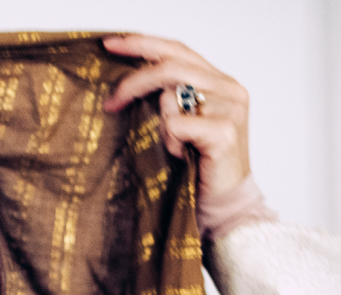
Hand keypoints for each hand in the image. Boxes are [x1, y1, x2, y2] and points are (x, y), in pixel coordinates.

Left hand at [102, 34, 249, 204]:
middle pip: (170, 65)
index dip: (142, 43)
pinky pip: (176, 124)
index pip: (177, 50)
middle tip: (110, 101)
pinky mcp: (224, 130)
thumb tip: (125, 82)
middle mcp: (228, 87)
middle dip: (133, 81)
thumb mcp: (180, 125)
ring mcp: (230, 106)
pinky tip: (184, 157)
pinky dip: (171, 142)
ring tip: (174, 148)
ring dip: (160, 126)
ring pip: (170, 96)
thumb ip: (167, 98)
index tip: (110, 44)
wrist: (224, 204)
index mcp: (218, 81)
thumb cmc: (198, 167)